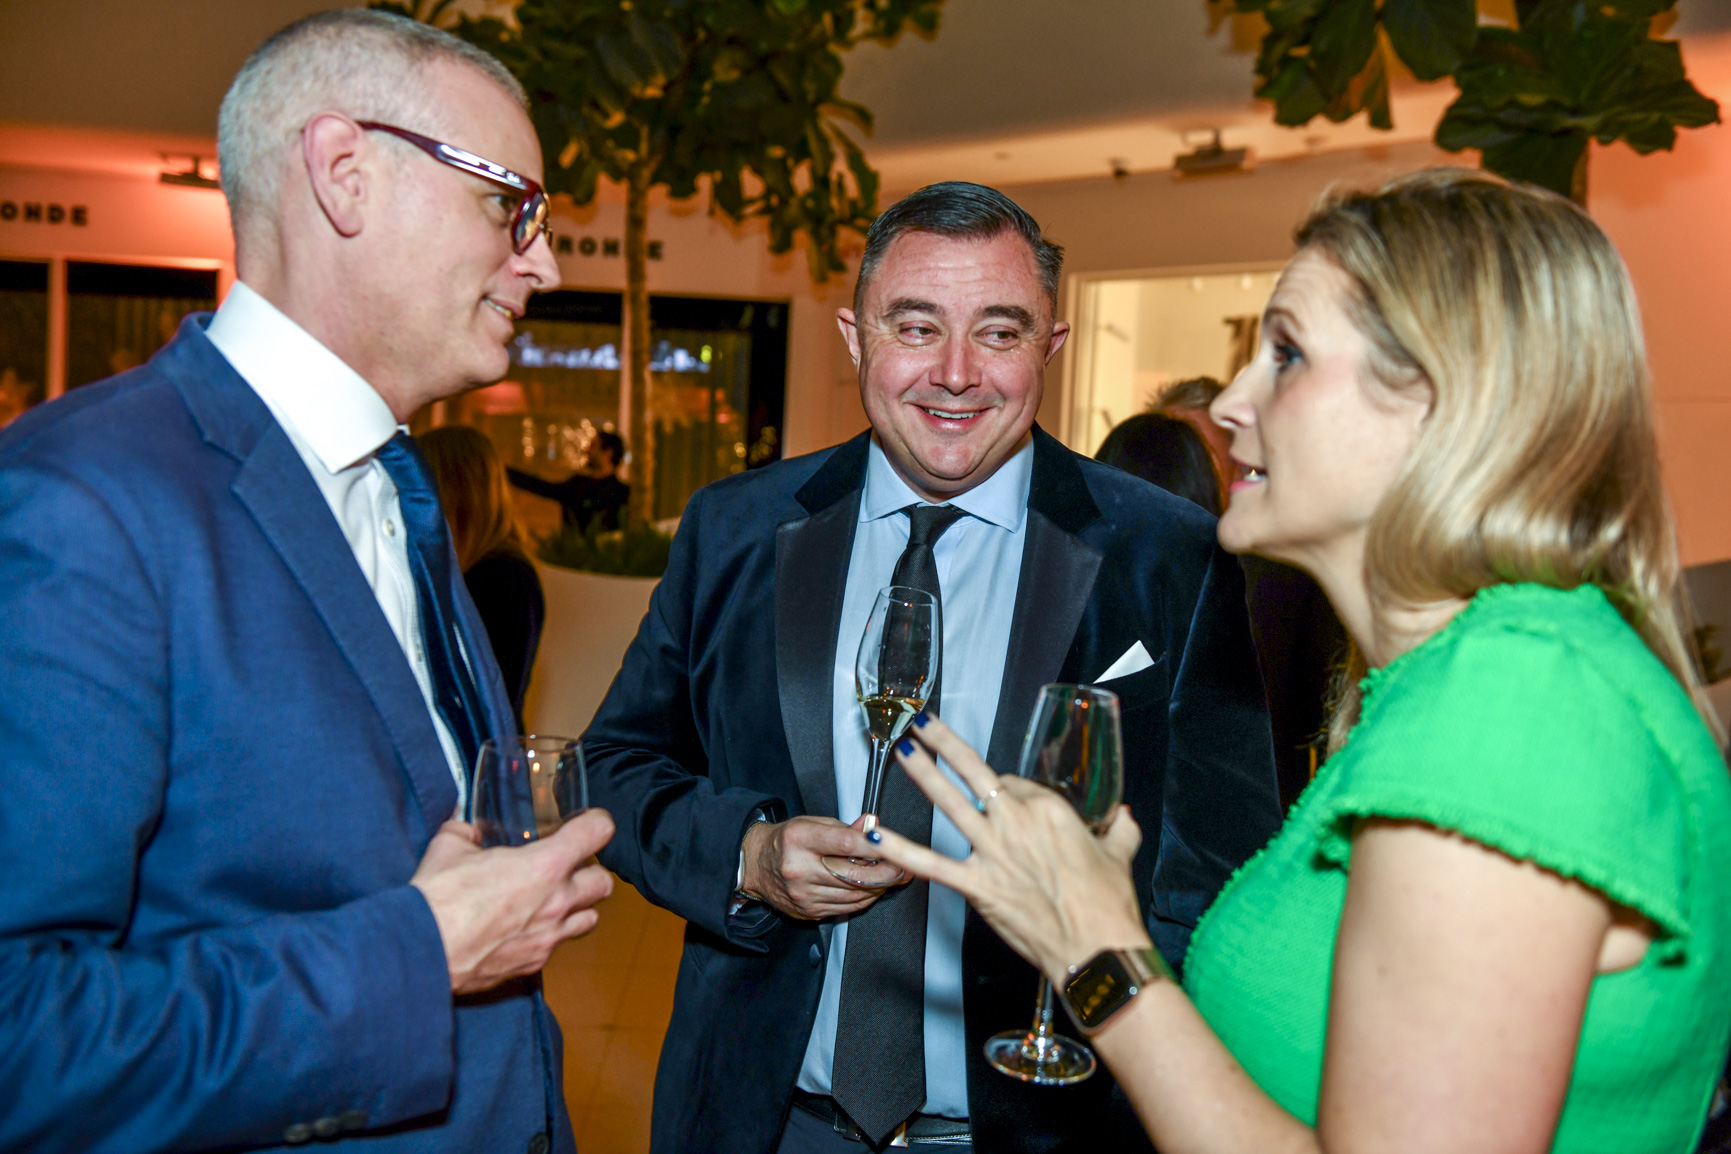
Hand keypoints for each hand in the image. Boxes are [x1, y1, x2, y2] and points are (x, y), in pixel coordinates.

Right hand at [411, 810, 615, 994]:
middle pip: (603, 883)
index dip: (596, 824)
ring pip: (589, 919)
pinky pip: (555, 946)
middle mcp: (557, 901)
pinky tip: (526, 929)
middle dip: (590, 872)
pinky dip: (547, 936)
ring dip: (577, 907)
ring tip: (554, 901)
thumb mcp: (449, 846)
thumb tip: (468, 831)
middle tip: (569, 868)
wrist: (423, 951)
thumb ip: (466, 833)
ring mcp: (548, 936)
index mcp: (546, 865)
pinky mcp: (533, 964)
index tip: (590, 824)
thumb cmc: (439, 898)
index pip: (598, 833)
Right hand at [740, 815, 907, 919]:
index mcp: (800, 839)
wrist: (756, 864)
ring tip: (892, 877)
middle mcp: (800, 869)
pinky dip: (864, 898)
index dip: (874, 846)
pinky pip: (846, 908)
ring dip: (879, 887)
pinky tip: (872, 888)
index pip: (844, 843)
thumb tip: (872, 828)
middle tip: (905, 868)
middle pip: (854, 875)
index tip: (895, 846)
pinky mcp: (808, 911)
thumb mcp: (812, 823)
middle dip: (886, 873)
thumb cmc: (786, 840)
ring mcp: (804, 894)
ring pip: (854, 895)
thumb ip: (845, 828)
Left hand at [869, 715, 1149, 982]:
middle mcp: (1016, 822)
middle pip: (975, 773)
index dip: (1007, 790)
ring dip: (923, 774)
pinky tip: (874, 834)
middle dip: (944, 743)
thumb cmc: (1109, 905)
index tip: (1005, 798)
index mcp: (1050, 809)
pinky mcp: (976, 886)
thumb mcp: (1119, 855)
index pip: (1014, 785)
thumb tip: (1124, 817)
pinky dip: (898, 849)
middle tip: (921, 723)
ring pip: (950, 803)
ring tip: (901, 751)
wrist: (1097, 949)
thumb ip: (1119, 829)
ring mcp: (992, 852)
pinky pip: (930, 863)